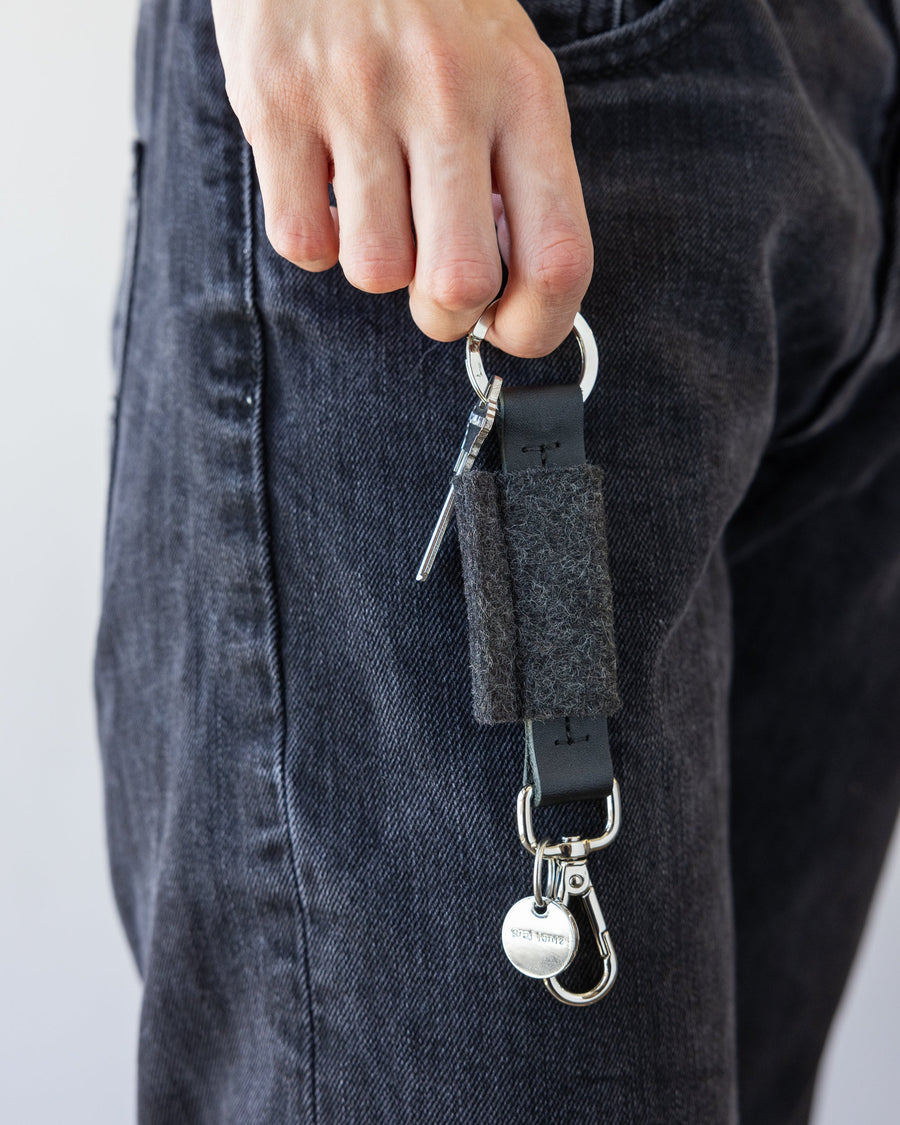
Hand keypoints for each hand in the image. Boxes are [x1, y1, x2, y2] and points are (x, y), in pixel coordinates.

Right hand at [211, 0, 592, 356]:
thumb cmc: (429, 5)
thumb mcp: (505, 68)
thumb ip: (517, 174)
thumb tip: (504, 293)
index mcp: (524, 94)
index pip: (558, 258)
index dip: (538, 326)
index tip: (509, 328)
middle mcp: (449, 95)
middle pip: (460, 284)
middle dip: (444, 313)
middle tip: (431, 282)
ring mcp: (359, 96)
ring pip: (376, 273)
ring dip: (376, 266)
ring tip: (377, 207)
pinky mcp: (277, 101)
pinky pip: (303, 243)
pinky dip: (315, 241)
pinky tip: (327, 189)